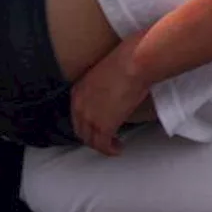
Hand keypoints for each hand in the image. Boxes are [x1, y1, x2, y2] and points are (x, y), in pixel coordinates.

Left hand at [71, 32, 149, 156]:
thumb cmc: (126, 61)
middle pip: (81, 129)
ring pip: (91, 140)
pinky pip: (103, 145)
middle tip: (104, 139)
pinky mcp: (104, 126)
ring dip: (101, 145)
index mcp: (78, 89)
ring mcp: (90, 116)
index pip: (76, 114)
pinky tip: (118, 149)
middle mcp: (79, 105)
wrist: (134, 63)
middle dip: (92, 137)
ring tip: (113, 145)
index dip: (86, 123)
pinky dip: (110, 150)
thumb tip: (110, 92)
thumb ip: (102, 86)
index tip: (96, 126)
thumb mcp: (105, 73)